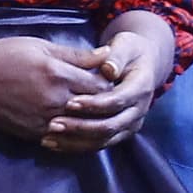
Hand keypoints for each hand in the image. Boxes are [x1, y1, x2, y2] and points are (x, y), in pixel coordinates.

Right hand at [0, 34, 108, 143]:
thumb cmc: (2, 56)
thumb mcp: (39, 46)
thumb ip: (75, 55)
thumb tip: (107, 54)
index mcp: (58, 73)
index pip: (101, 84)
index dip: (110, 82)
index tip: (110, 78)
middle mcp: (55, 100)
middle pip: (96, 107)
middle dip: (105, 101)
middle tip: (109, 95)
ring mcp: (45, 120)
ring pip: (84, 126)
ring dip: (92, 119)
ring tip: (95, 110)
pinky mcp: (35, 134)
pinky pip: (66, 138)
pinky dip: (76, 132)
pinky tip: (77, 124)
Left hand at [42, 21, 172, 151]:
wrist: (143, 65)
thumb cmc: (129, 51)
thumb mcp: (125, 46)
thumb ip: (116, 56)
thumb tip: (108, 69)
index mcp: (141, 88)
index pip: (116, 101)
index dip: (94, 104)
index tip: (70, 102)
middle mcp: (138, 111)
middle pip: (109, 126)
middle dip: (80, 127)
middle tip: (53, 124)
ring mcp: (130, 125)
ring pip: (103, 140)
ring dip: (75, 141)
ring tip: (49, 137)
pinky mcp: (120, 133)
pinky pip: (98, 144)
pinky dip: (76, 146)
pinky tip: (55, 143)